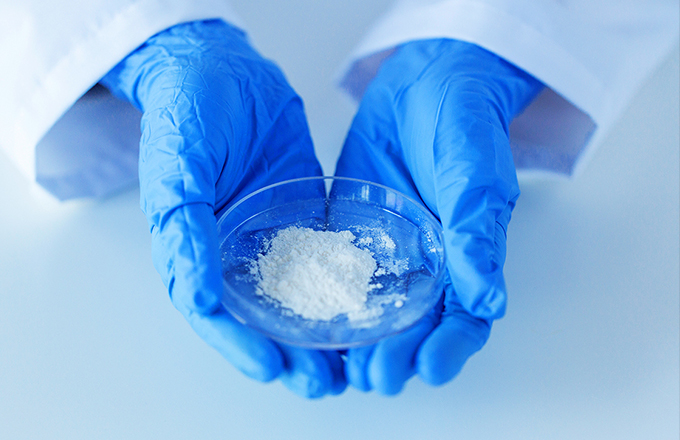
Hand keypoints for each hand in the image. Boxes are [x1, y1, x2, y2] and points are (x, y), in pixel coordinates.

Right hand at [101, 20, 344, 397]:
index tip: (272, 369)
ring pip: (297, 296)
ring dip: (321, 331)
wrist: (224, 68)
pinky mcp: (303, 217)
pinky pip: (326, 257)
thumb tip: (197, 296)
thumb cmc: (187, 111)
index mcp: (195, 248)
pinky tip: (369, 306)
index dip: (240, 346)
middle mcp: (234, 252)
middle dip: (289, 353)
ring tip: (352, 361)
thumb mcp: (177, 167)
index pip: (215, 312)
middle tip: (324, 381)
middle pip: (261, 316)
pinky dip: (343, 286)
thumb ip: (184, 228)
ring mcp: (271, 236)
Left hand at [335, 39, 542, 393]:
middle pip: (414, 325)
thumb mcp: (475, 173)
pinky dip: (323, 297)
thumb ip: (477, 232)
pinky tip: (306, 315)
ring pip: (373, 308)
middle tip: (375, 375)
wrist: (426, 82)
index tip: (430, 367)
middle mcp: (426, 263)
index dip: (450, 347)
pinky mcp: (349, 231)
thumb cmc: (465, 122)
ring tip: (340, 363)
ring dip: (359, 339)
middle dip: (398, 355)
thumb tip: (489, 298)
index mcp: (466, 256)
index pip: (463, 317)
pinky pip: (334, 271)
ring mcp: (386, 250)